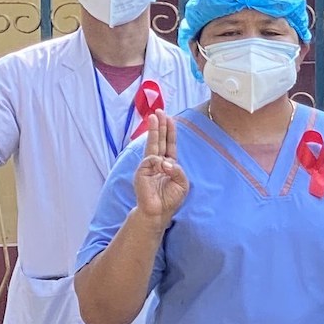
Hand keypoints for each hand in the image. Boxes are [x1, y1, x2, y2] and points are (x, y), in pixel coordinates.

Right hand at [132, 112, 189, 226]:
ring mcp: (148, 166)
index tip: (170, 118)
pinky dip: (158, 162)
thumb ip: (177, 170)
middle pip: (159, 140)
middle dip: (159, 125)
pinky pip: (151, 160)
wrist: (158, 211)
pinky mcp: (141, 171)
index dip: (170, 132)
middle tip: (158, 111)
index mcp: (169, 164)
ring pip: (152, 144)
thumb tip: (165, 162)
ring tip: (155, 117)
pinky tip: (162, 167)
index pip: (170, 144)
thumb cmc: (170, 198)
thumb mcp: (182, 183)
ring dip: (154, 130)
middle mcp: (158, 163)